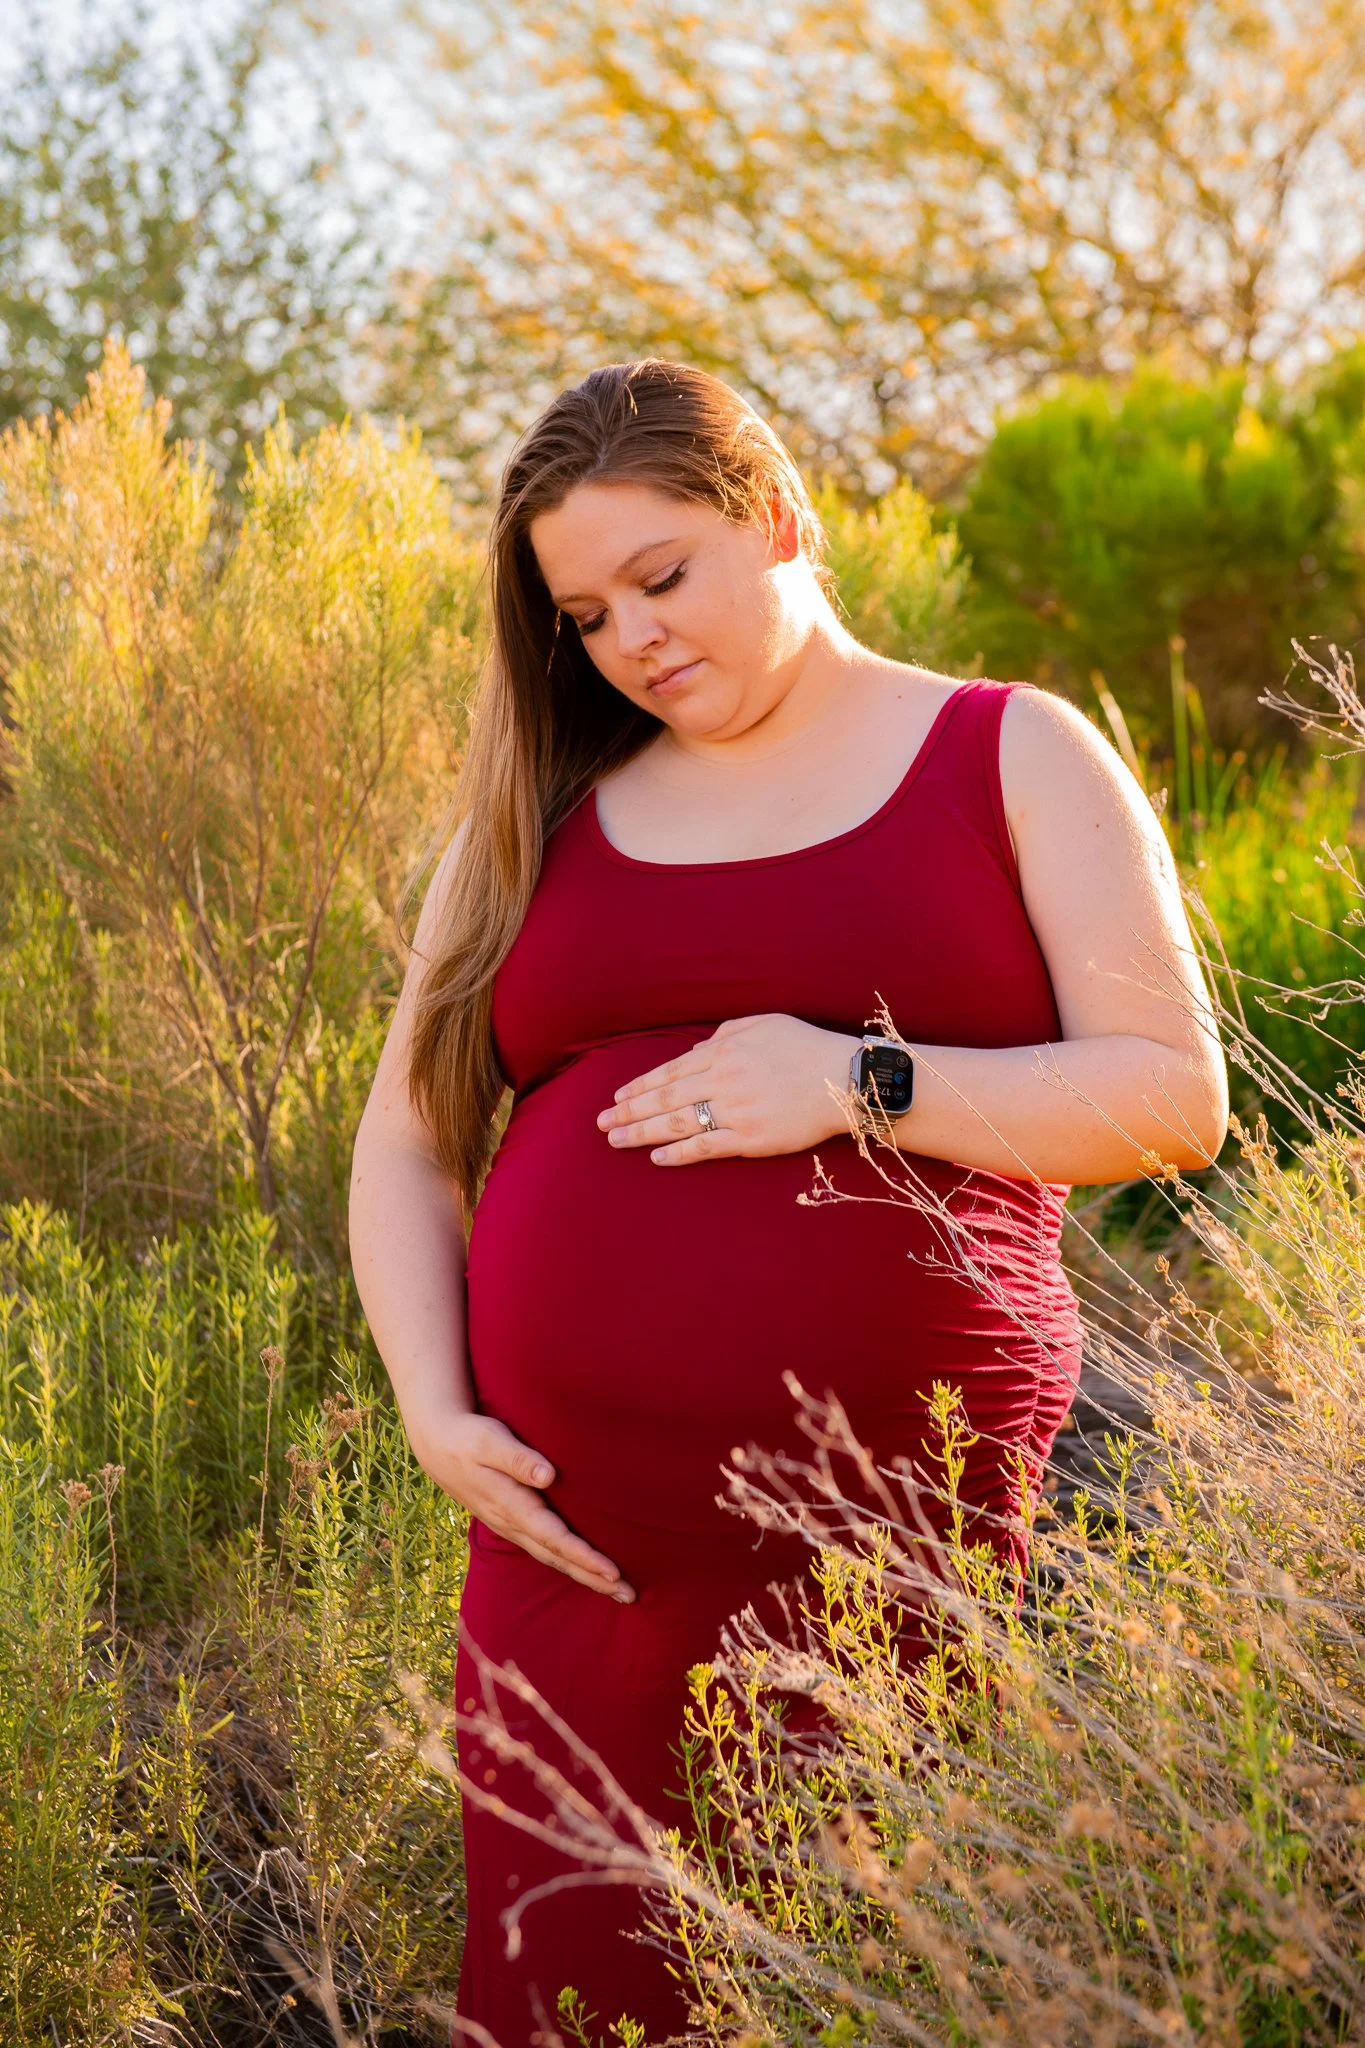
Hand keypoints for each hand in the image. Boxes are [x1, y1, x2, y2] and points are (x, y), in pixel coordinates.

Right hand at [409, 1409, 634, 1601]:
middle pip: (557, 1557)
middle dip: (593, 1578)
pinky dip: (567, 1563)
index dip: (583, 1556)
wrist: (438, 1447)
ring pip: (551, 1557)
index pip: (554, 1537)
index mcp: (511, 1505)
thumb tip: (548, 1476)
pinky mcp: (511, 1523)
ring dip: (584, 1575)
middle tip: (629, 1595)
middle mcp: (512, 1523)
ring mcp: (510, 1527)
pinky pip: (544, 1550)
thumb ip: (518, 1458)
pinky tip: (584, 1569)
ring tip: (617, 1590)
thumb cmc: (470, 1438)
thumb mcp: (490, 1440)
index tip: (612, 1571)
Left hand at [597, 1012, 862, 1164]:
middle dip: (628, 1112)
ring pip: (677, 1123)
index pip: (669, 1071)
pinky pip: (706, 1147)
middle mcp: (723, 1080)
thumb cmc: (805, 1047)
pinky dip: (678, 1153)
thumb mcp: (763, 1023)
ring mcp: (735, 1111)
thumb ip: (725, 1033)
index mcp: (723, 1051)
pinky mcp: (751, 1139)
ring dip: (641, 1133)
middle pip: (664, 1099)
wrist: (843, 1080)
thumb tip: (696, 1048)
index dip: (640, 1086)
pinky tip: (657, 1157)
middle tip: (601, 1123)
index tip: (617, 1098)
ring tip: (615, 1141)